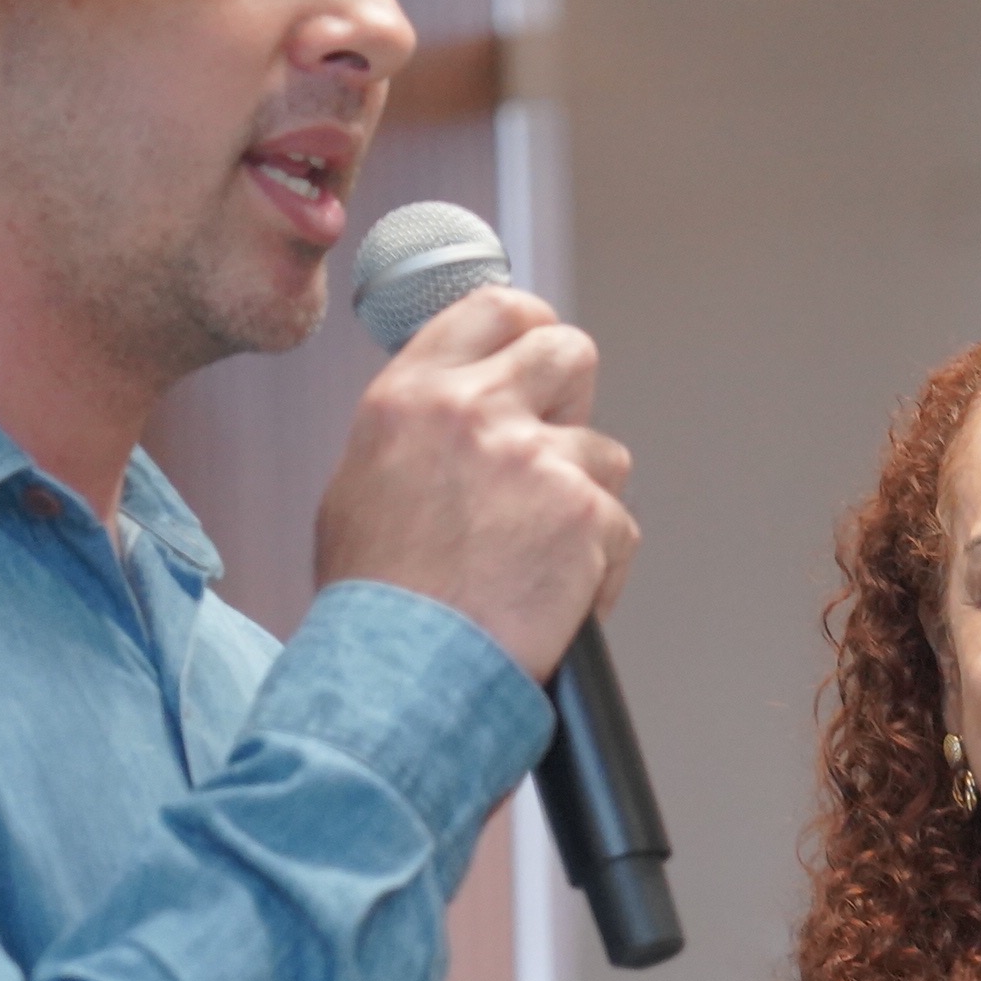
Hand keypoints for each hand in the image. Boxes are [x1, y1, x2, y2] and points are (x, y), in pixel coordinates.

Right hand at [314, 284, 635, 681]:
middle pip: (570, 352)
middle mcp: (474, 411)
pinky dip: (597, 571)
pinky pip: (618, 528)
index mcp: (412, 395)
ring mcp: (536, 458)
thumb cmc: (376, 601)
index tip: (540, 348)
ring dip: (584, 504)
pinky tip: (552, 601)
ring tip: (533, 561)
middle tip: (555, 453)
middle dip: (574, 399)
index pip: (494, 309)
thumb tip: (462, 410)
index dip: (531, 326)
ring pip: (604, 455)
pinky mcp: (584, 513)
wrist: (402, 671)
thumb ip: (421, 431)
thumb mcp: (362, 484)